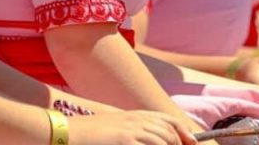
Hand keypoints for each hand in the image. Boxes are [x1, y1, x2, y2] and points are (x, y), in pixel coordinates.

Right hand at [70, 111, 197, 144]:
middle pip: (170, 132)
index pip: (168, 120)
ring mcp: (132, 129)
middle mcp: (136, 120)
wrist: (66, 132)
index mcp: (134, 116)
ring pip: (165, 140)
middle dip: (180, 144)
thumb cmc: (88, 135)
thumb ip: (132, 134)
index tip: (192, 143)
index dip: (184, 132)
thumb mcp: (114, 129)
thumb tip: (149, 140)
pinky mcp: (125, 139)